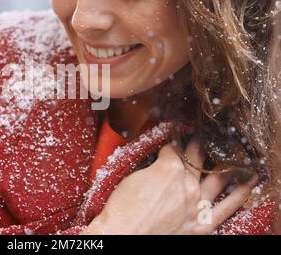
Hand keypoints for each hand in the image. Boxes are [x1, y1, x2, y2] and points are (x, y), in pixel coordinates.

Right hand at [81, 138, 258, 234]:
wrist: (123, 234)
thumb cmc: (122, 208)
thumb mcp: (135, 176)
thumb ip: (154, 166)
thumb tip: (162, 162)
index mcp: (169, 168)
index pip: (175, 148)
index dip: (173, 142)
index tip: (175, 138)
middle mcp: (188, 184)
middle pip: (197, 158)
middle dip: (197, 145)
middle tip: (200, 137)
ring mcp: (197, 204)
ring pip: (218, 177)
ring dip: (224, 162)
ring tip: (229, 153)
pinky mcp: (202, 224)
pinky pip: (228, 206)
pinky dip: (241, 192)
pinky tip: (249, 180)